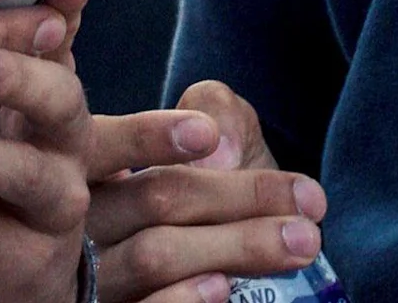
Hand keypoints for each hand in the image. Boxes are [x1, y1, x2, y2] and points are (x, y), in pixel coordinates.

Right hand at [87, 80, 324, 302]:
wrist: (251, 262)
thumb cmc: (225, 195)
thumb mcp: (226, 141)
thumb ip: (218, 113)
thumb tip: (217, 152)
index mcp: (99, 165)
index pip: (108, 142)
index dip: (149, 135)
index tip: (207, 135)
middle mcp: (87, 223)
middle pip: (152, 199)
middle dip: (238, 197)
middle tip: (311, 202)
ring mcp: (99, 279)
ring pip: (156, 256)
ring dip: (239, 246)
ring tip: (301, 241)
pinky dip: (185, 298)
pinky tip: (224, 287)